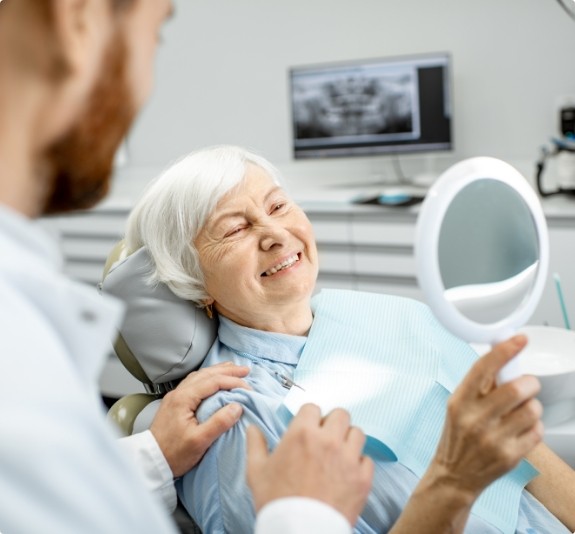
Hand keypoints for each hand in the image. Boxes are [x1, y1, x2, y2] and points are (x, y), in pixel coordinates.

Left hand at [150, 361, 249, 476]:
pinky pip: (194, 382)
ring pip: (199, 376)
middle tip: (245, 370)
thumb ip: (219, 422)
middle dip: (227, 370)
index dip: (233, 381)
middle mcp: (178, 393)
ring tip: (232, 370)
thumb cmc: (174, 454)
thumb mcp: (199, 441)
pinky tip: (213, 380)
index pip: (213, 382)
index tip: (248, 387)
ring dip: (217, 371)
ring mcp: (175, 397)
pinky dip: (208, 378)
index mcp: (184, 398)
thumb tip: (237, 406)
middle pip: (206, 374)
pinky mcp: (174, 403)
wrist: (150, 463)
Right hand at [246, 403, 373, 525]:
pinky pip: (367, 460)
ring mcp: (348, 458)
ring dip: (348, 440)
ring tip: (339, 454)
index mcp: (302, 433)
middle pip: (341, 415)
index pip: (313, 407)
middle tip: (326, 438)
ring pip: (357, 433)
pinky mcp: (362, 478)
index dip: (309, 417)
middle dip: (333, 423)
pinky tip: (348, 473)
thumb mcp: (257, 471)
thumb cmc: (277, 502)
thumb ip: (255, 444)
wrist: (298, 532)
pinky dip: (359, 464)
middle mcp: (328, 440)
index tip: (308, 428)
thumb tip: (252, 428)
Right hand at [429, 335, 542, 500]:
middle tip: (527, 385)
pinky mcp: (510, 456)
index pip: (483, 368)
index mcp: (460, 400)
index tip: (520, 339)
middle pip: (517, 388)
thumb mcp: (458, 405)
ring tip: (521, 411)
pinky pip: (537, 431)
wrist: (454, 475)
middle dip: (529, 383)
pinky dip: (534, 426)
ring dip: (533, 405)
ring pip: (532, 409)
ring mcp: (493, 439)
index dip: (504, 350)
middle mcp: (475, 418)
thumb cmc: (458, 435)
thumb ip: (479, 384)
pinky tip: (520, 429)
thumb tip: (501, 354)